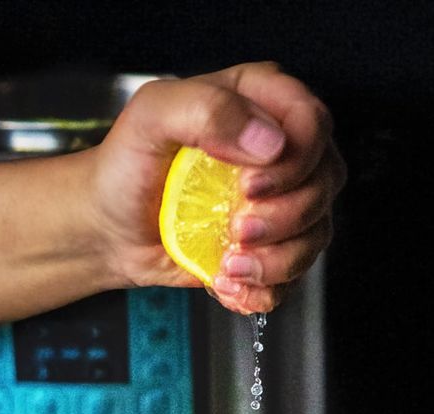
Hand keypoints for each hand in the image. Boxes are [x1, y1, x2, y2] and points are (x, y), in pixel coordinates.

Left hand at [91, 61, 344, 313]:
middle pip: (323, 184)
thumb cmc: (127, 165)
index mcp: (260, 102)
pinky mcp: (270, 248)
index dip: (294, 162)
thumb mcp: (152, 117)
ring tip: (227, 265)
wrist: (110, 226)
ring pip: (315, 235)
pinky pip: (292, 277)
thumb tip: (268, 142)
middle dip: (284, 219)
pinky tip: (226, 283)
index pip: (313, 124)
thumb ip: (207, 109)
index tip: (248, 186)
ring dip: (275, 261)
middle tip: (235, 230)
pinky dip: (262, 290)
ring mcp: (281, 203)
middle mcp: (280, 151)